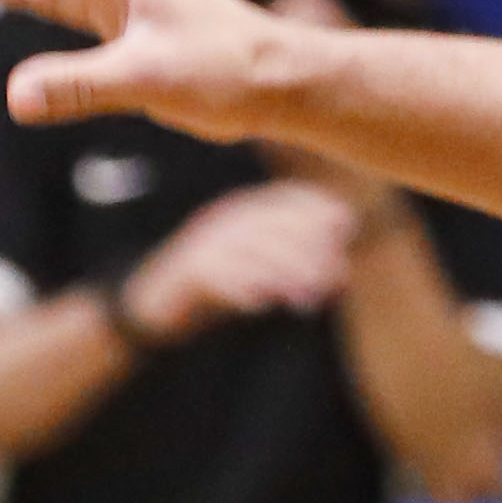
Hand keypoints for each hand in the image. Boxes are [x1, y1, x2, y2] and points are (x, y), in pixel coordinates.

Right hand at [116, 179, 357, 342]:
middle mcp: (221, 222)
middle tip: (335, 275)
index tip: (346, 222)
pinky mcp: (187, 272)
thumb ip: (288, 262)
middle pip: (269, 225)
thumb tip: (338, 269)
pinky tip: (261, 303)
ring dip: (283, 273)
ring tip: (307, 297)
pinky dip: (240, 289)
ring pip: (248, 252)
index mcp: (237, 213)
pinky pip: (216, 278)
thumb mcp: (253, 265)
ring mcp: (202, 244)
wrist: (154, 300)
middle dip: (307, 247)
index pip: (280, 199)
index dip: (313, 207)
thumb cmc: (214, 284)